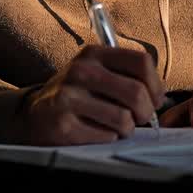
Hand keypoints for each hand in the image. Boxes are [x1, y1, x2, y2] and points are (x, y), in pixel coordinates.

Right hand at [15, 45, 164, 145]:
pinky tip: (94, 132)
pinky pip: (106, 137)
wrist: (33, 115)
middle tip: (138, 119)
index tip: (154, 99)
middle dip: (145, 112)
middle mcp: (81, 71)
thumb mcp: (95, 73)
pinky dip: (107, 139)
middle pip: (136, 92)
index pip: (142, 62)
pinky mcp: (64, 124)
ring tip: (114, 127)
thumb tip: (159, 97)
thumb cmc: (75, 95)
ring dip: (126, 129)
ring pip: (124, 119)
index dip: (156, 85)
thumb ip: (126, 76)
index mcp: (94, 54)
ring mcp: (70, 97)